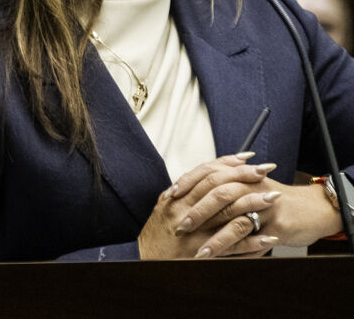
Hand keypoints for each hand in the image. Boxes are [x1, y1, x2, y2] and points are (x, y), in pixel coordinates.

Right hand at [138, 153, 280, 259]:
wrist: (146, 260)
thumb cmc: (158, 233)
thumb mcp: (163, 206)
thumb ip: (183, 190)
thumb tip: (206, 173)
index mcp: (177, 199)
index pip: (205, 174)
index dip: (227, 164)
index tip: (247, 158)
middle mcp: (186, 213)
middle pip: (220, 189)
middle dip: (245, 178)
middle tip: (265, 170)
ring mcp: (197, 234)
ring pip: (229, 214)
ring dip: (253, 204)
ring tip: (273, 197)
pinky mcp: (206, 253)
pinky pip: (234, 245)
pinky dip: (253, 241)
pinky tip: (269, 237)